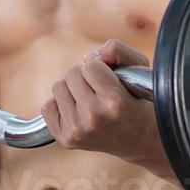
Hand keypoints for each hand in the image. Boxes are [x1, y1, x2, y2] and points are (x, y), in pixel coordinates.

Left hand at [40, 40, 167, 174]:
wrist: (142, 139)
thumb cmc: (139, 98)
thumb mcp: (139, 67)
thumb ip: (116, 50)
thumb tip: (87, 58)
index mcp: (114, 101)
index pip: (90, 65)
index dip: (101, 69)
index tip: (111, 81)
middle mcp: (94, 117)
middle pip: (71, 74)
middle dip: (85, 78)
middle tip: (101, 92)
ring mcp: (78, 131)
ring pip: (58, 87)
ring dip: (73, 90)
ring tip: (91, 101)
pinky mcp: (66, 140)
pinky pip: (47, 107)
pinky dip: (60, 105)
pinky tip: (78, 111)